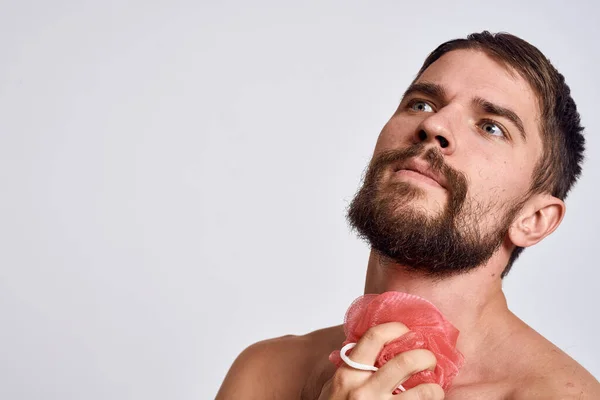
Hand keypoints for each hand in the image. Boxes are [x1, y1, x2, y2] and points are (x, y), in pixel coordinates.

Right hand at [318, 322, 444, 398]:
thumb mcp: (336, 384)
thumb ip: (353, 366)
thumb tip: (377, 346)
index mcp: (348, 374)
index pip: (375, 338)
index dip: (396, 328)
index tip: (406, 331)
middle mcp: (364, 391)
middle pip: (406, 361)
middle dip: (426, 356)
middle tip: (429, 359)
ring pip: (423, 391)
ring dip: (435, 387)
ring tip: (433, 387)